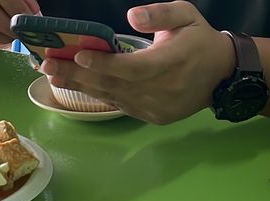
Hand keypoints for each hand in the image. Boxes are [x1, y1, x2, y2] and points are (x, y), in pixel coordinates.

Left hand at [41, 1, 235, 123]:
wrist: (222, 76)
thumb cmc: (200, 40)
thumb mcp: (186, 14)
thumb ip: (160, 14)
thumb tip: (131, 17)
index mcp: (171, 62)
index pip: (131, 67)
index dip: (103, 63)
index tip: (77, 54)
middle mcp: (162, 90)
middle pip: (114, 85)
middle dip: (78, 75)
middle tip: (47, 66)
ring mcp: (156, 108)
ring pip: (114, 98)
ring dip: (82, 87)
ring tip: (54, 77)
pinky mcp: (153, 117)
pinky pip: (121, 106)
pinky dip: (99, 96)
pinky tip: (79, 86)